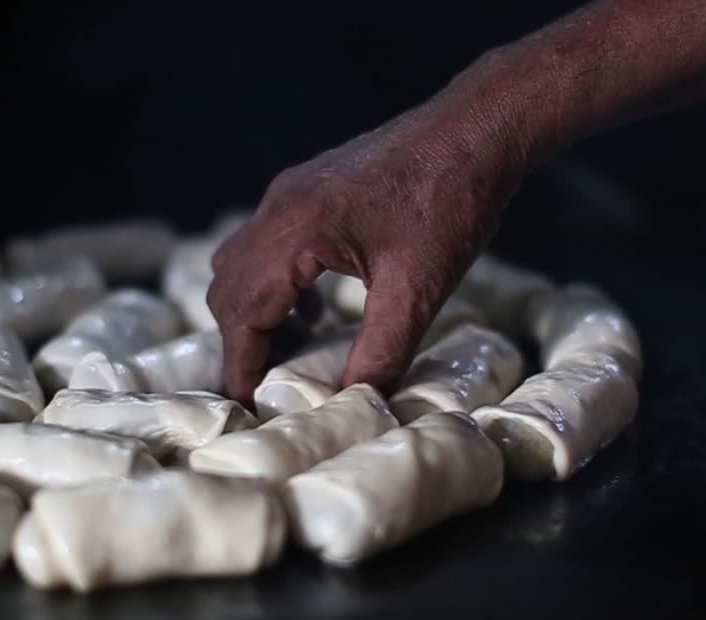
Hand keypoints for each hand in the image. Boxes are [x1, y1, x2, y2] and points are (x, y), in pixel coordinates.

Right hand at [208, 101, 524, 403]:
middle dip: (243, 340)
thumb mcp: (419, 287)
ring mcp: (291, 192)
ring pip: (241, 263)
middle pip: (228, 287)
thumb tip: (355, 399)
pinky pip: (267, 243)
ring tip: (293, 350)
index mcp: (298, 228)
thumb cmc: (451, 200)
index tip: (246, 404)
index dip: (241, 363)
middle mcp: (281, 205)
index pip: (243, 310)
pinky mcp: (309, 188)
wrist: (477, 129)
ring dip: (255, 311)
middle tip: (269, 384)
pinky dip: (274, 283)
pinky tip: (314, 306)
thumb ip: (382, 350)